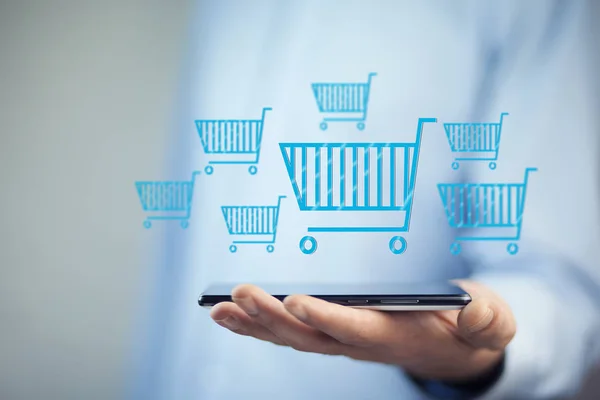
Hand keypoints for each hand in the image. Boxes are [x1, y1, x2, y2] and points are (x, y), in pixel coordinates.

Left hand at [209, 280, 515, 381]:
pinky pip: (290, 333)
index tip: (295, 299)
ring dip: (255, 323)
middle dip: (272, 316)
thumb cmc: (468, 330)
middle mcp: (361, 343)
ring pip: (292, 337)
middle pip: (310, 336)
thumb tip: (474, 311)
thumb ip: (487, 321)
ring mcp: (342, 342)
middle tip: (238, 294)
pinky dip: (258, 325)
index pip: (356, 329)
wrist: (452, 348)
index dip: (326, 317)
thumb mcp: (491, 323)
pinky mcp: (332, 334)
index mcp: (396, 336)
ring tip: (218, 309)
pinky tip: (230, 314)